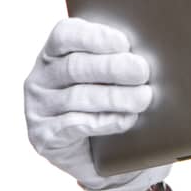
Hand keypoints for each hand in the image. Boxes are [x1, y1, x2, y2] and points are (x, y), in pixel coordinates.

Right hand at [23, 17, 171, 190]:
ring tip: (143, 98)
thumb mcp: (114, 79)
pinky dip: (104, 122)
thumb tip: (152, 52)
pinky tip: (126, 120)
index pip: (66, 35)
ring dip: (114, 97)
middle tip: (142, 72)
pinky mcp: (43, 136)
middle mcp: (42, 78)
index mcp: (55, 54)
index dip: (95, 37)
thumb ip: (122, 61)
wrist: (106, 155)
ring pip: (77, 97)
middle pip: (75, 66)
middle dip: (112, 68)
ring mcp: (38, 108)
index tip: (124, 43)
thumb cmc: (113, 104)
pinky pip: (73, 125)